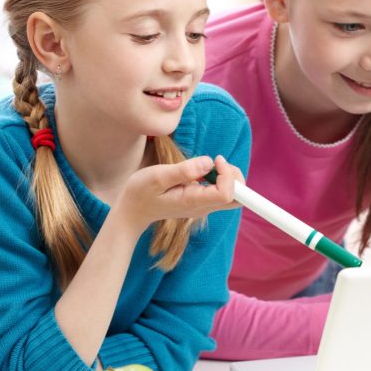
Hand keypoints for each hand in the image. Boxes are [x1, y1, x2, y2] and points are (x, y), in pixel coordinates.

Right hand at [114, 155, 241, 233]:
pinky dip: (221, 179)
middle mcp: (203, 207)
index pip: (227, 193)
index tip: (216, 160)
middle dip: (235, 177)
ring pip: (232, 196)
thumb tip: (209, 162)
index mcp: (194, 202)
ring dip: (229, 177)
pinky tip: (205, 171)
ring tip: (211, 165)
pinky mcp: (201, 202)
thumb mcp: (157, 177)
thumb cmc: (141, 192)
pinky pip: (221, 193)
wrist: (132, 210)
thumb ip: (184, 170)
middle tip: (218, 162)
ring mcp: (203, 206)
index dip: (228, 174)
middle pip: (237, 198)